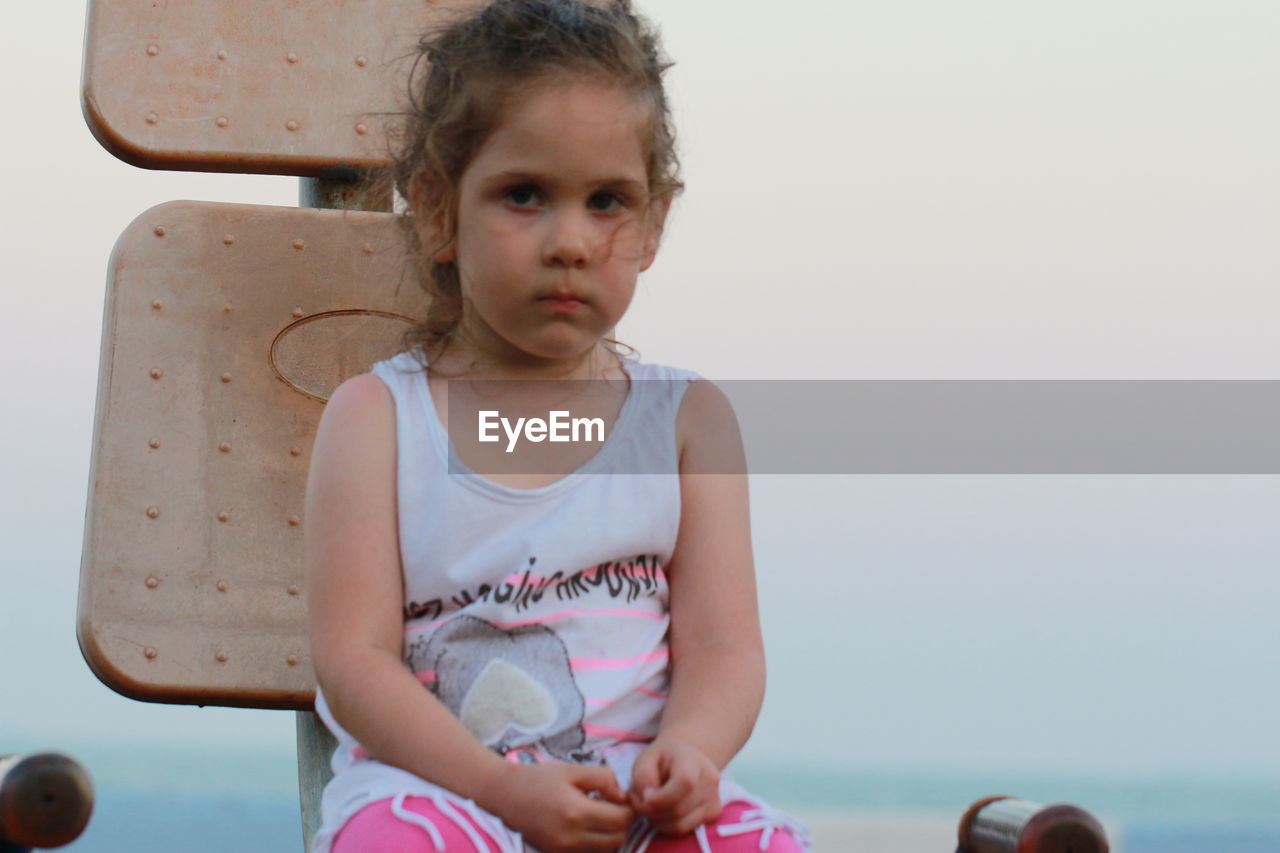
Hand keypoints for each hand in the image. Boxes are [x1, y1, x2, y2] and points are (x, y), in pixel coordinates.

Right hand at [478, 761, 633, 852]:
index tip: (622, 797)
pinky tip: (586, 825)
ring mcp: (563, 850)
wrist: (504, 796)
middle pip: (618, 840)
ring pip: (606, 851)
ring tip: (599, 815)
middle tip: (613, 806)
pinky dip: (595, 843)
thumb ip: (603, 778)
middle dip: (622, 823)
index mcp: (576, 812)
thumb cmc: (539, 779)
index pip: (621, 820)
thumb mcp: (573, 770)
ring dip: (610, 835)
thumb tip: (622, 796)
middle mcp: (571, 837)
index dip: (628, 808)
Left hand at [628, 736, 721, 834]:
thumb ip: (643, 776)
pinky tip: (663, 811)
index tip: (644, 796)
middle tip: (639, 802)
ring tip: (649, 806)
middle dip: (652, 812)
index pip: (685, 783)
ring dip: (658, 821)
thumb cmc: (663, 759)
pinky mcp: (713, 813)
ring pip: (681, 825)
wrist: (686, 759)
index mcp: (693, 760)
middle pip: (679, 809)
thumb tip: (648, 799)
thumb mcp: (646, 758)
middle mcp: (710, 779)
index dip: (661, 797)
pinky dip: (668, 826)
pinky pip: (685, 829)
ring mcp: (714, 798)